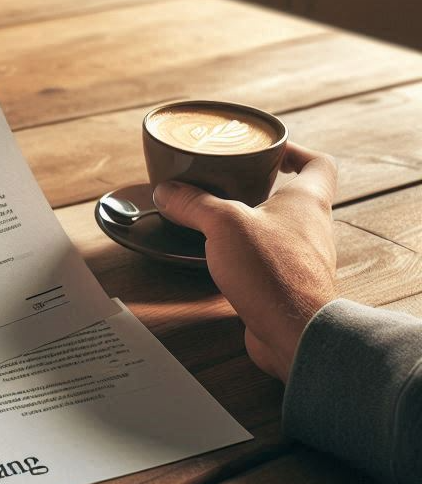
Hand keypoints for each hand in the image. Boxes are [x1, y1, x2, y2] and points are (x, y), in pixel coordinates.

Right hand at [152, 142, 338, 382]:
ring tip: (218, 218)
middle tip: (230, 181)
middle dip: (262, 187)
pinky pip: (268, 261)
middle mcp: (311, 228)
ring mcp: (302, 260)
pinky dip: (246, 254)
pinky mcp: (288, 287)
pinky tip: (221, 257)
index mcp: (307, 201)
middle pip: (294, 196)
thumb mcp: (222, 224)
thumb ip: (193, 203)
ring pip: (279, 229)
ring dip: (252, 222)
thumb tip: (166, 191)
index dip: (294, 151)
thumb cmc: (273, 272)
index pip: (317, 164)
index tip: (267, 150)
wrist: (296, 333)